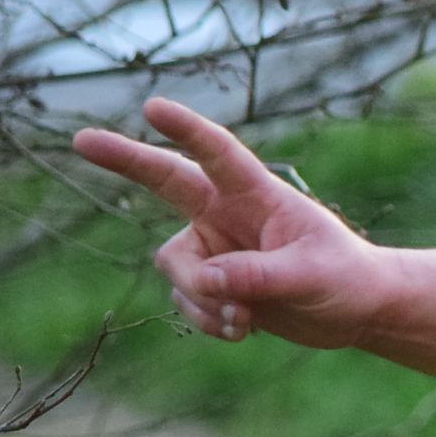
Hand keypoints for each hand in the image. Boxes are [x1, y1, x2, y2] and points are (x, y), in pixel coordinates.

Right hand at [71, 98, 394, 348]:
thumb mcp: (310, 276)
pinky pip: (186, 300)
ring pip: (175, 267)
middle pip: (165, 182)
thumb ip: (257, 276)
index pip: (219, 156)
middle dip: (125, 161)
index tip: (152, 108)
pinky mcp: (210, 281)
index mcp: (259, 196)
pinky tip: (242, 328)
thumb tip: (203, 279)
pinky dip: (208, 320)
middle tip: (80, 139)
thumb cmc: (346, 277)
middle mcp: (227, 215)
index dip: (187, 131)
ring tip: (246, 316)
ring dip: (202, 298)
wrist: (354, 311)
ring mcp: (214, 247)